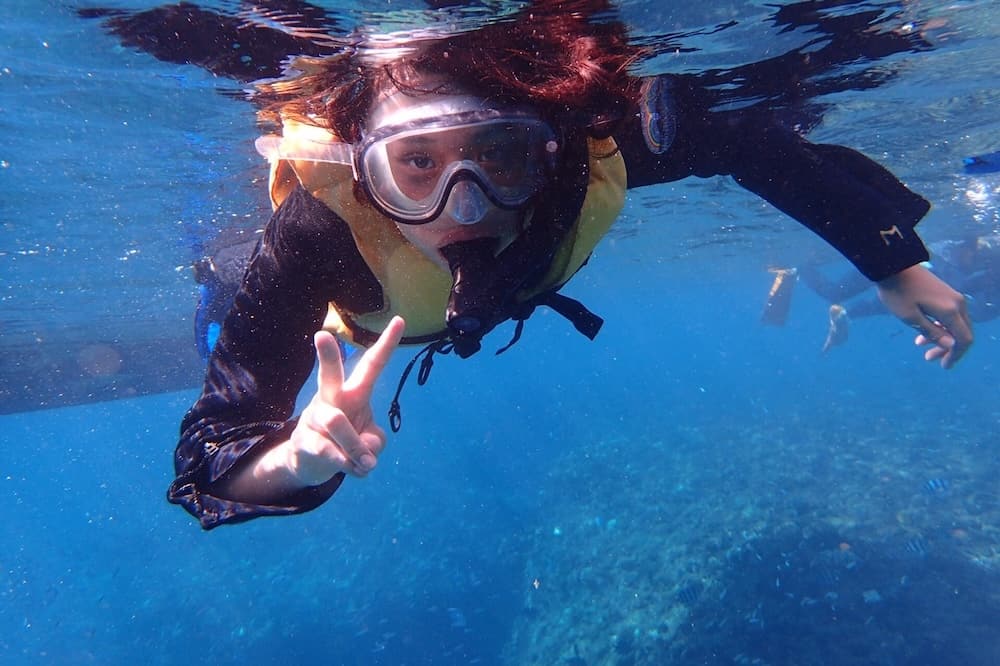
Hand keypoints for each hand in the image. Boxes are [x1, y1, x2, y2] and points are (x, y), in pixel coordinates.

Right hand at [286, 317, 404, 484]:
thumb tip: (366, 454)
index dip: (387, 344)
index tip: (400, 320)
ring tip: (366, 463)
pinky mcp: (304, 440)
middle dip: (328, 355)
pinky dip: (349, 465)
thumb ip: (375, 442)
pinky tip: (355, 468)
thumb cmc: (346, 440)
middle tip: (321, 335)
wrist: (310, 462)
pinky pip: (332, 452)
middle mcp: (331, 398)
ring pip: (337, 424)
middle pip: (330, 374)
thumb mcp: (369, 439)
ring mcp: (315, 417)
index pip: (372, 364)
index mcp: (354, 391)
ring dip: (355, 447)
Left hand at [876, 265, 971, 368]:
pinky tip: (922, 332)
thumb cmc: (897, 293)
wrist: (893, 266)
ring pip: (955, 324)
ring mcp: (953, 297)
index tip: (944, 366)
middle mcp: (957, 303)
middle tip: (928, 358)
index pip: (964, 339)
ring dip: (942, 337)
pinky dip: (939, 326)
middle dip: (948, 348)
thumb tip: (950, 345)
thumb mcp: (910, 317)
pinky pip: (949, 315)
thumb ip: (931, 332)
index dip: (956, 355)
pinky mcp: (945, 293)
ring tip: (920, 345)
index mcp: (950, 311)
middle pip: (962, 332)